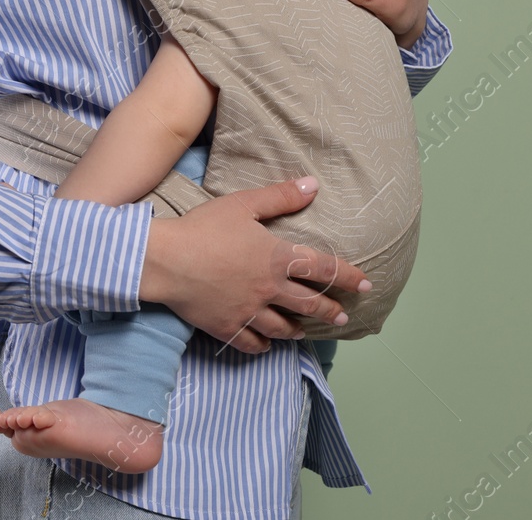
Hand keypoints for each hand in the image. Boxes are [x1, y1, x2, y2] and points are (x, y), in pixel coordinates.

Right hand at [140, 176, 370, 354]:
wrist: (166, 260)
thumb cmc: (204, 228)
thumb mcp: (243, 205)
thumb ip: (281, 197)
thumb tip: (313, 185)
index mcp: (277, 258)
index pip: (324, 269)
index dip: (348, 277)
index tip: (366, 286)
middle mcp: (269, 289)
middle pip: (309, 304)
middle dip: (330, 311)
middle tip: (343, 317)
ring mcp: (249, 312)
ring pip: (283, 328)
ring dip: (298, 330)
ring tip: (304, 332)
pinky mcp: (227, 327)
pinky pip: (252, 343)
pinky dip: (263, 346)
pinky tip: (267, 345)